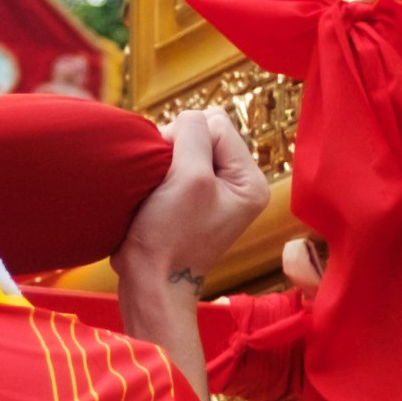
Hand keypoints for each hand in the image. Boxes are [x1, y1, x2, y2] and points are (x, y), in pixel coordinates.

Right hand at [117, 106, 269, 294]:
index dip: (186, 139)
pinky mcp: (190, 198)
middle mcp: (238, 184)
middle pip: (203, 133)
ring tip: (158, 192)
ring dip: (165, 160)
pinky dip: (160, 173)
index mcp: (251, 180)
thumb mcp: (189, 177)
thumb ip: (194, 134)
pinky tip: (155, 194)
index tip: (171, 173)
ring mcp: (214, 192)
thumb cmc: (170, 236)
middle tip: (164, 184)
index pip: (217, 124)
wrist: (150, 282)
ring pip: (184, 146)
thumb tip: (189, 118)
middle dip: (176, 148)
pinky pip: (174, 165)